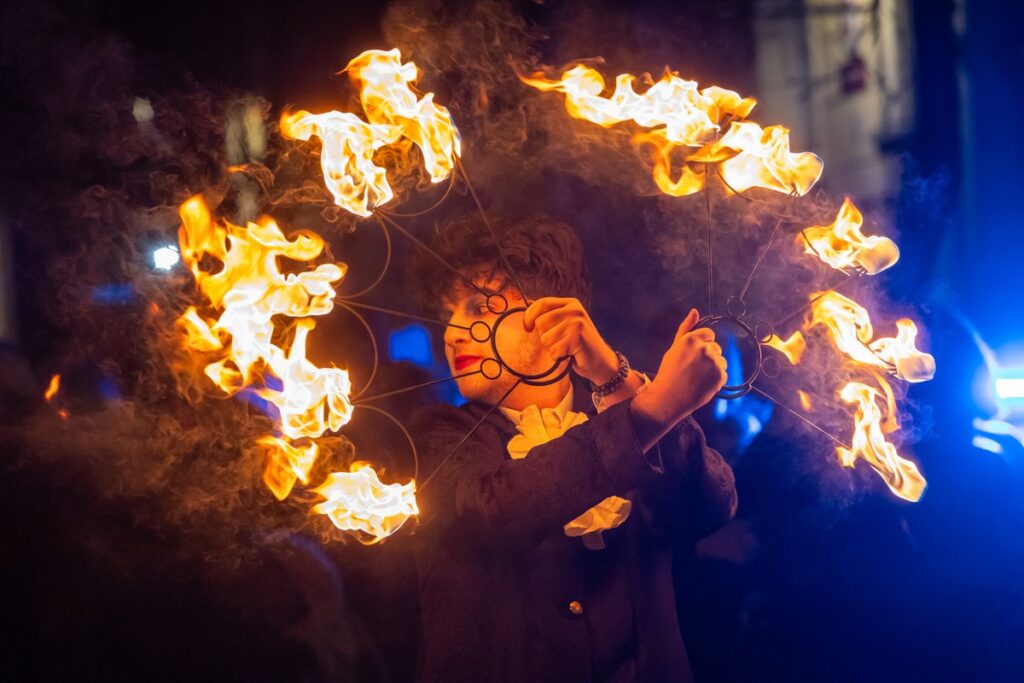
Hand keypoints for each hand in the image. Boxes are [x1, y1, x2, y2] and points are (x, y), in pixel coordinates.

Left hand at [522, 297, 618, 383]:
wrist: (600, 359)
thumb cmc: (578, 342)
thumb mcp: (565, 322)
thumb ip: (550, 313)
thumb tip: (528, 302)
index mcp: (570, 303)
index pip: (542, 303)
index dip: (529, 315)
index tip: (527, 328)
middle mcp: (574, 310)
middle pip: (541, 322)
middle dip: (544, 336)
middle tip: (559, 340)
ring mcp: (577, 323)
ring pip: (545, 338)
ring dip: (552, 348)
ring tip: (566, 347)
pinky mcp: (577, 338)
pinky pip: (554, 350)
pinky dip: (559, 356)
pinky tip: (570, 353)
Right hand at [631, 309, 726, 447]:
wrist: (668, 398)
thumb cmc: (668, 373)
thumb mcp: (674, 347)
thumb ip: (686, 328)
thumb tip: (695, 311)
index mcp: (692, 339)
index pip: (709, 334)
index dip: (702, 345)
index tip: (693, 356)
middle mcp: (705, 348)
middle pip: (716, 348)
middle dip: (707, 357)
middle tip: (692, 369)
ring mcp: (714, 363)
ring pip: (721, 361)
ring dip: (713, 368)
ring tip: (697, 378)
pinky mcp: (720, 376)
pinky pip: (723, 374)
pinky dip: (716, 380)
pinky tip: (702, 385)